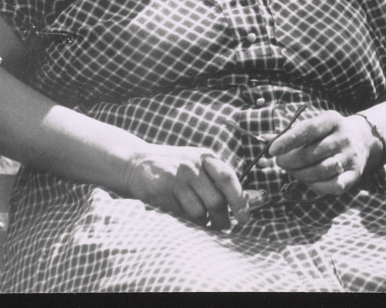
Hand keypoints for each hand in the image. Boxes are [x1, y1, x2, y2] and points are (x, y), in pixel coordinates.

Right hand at [123, 145, 248, 229]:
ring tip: (204, 222)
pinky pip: (180, 216)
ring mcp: (175, 179)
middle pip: (216, 200)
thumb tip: (249, 200)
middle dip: (223, 220)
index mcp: (206, 157)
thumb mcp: (198, 163)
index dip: (239, 200)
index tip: (244, 218)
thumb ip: (219, 178)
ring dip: (204, 223)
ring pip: (199, 212)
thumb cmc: (176, 167)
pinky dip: (187, 223)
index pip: (228, 178)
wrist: (137, 163)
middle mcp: (192, 166)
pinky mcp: (160, 193)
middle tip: (224, 227)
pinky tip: (186, 219)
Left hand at [268, 110, 380, 197]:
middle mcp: (344, 137)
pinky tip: (310, 181)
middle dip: (290, 161)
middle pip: (311, 153)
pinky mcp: (355, 174)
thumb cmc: (329, 133)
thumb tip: (263, 140)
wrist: (364, 139)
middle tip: (281, 163)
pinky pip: (334, 185)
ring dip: (301, 175)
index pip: (309, 129)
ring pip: (321, 170)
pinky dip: (317, 186)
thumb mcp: (316, 125)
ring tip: (294, 172)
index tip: (272, 150)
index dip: (288, 140)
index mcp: (332, 120)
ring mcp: (351, 156)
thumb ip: (290, 133)